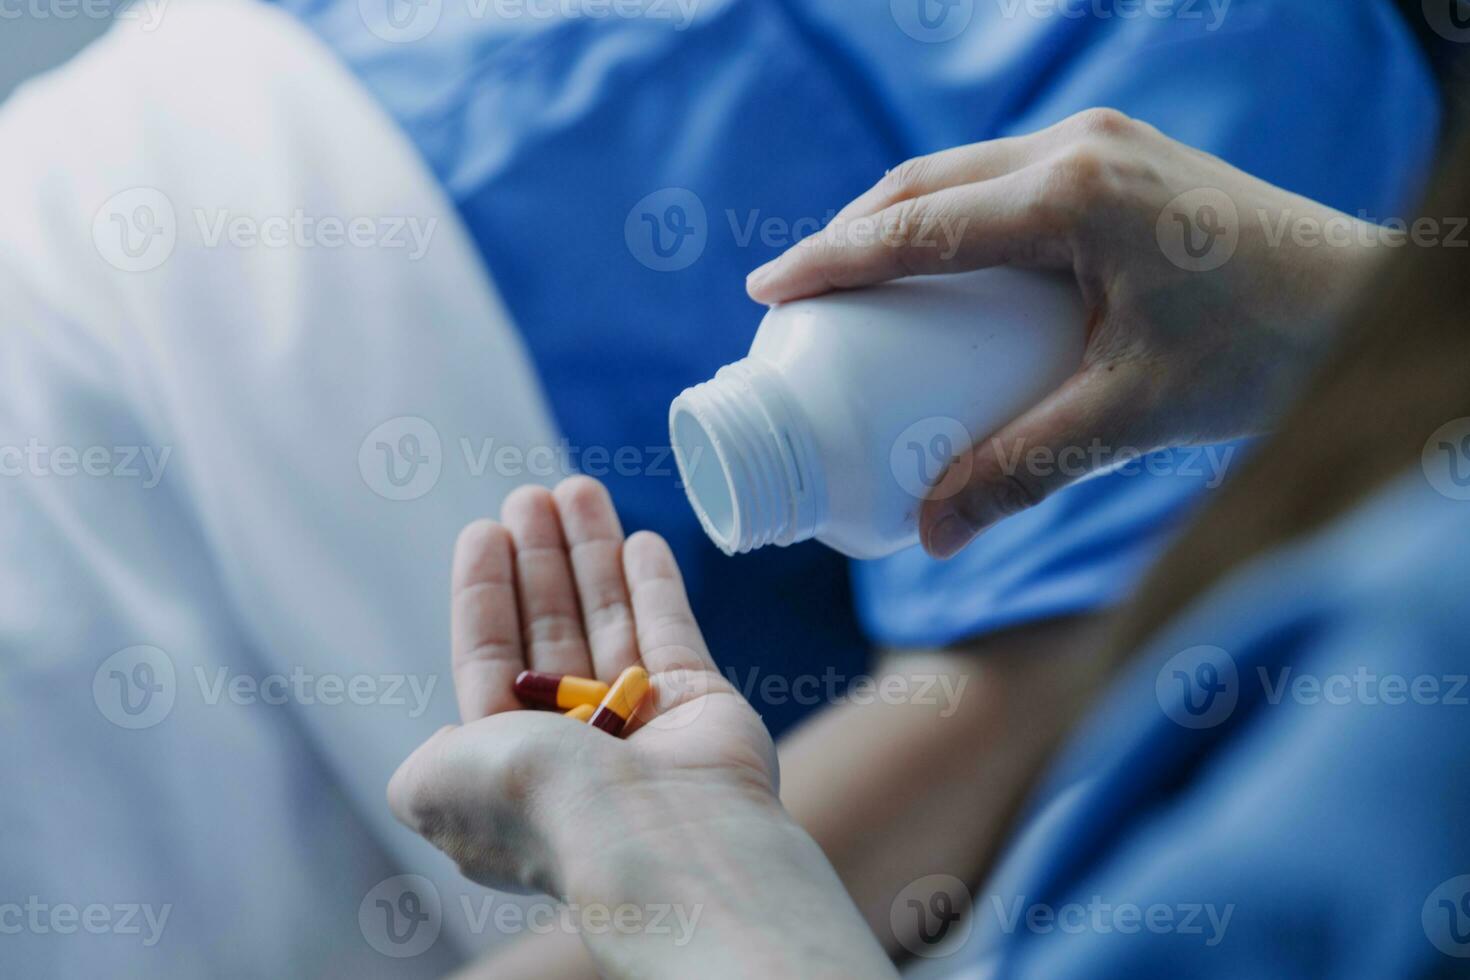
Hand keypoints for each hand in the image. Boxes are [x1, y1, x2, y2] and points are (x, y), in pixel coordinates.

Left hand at [388, 476, 777, 897]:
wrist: (653, 833)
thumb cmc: (538, 802)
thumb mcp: (431, 787)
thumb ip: (420, 763)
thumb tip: (443, 743)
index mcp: (510, 762)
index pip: (492, 658)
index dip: (485, 593)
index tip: (485, 532)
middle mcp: (576, 743)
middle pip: (551, 628)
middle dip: (539, 561)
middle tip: (531, 497)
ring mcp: (643, 722)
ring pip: (610, 619)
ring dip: (592, 554)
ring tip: (578, 489)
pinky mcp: (701, 702)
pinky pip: (671, 629)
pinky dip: (654, 585)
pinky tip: (638, 538)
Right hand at [747, 108, 1380, 556]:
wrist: (1366, 303)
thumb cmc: (1265, 352)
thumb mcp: (1130, 418)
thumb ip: (1021, 472)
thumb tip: (929, 534)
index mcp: (1076, 195)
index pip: (918, 225)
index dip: (832, 258)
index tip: (767, 289)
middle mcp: (1083, 147)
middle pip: (927, 182)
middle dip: (852, 234)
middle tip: (795, 292)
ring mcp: (1106, 142)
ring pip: (965, 172)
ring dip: (901, 219)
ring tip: (853, 280)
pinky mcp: (1122, 158)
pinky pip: (1008, 179)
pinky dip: (955, 218)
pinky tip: (941, 266)